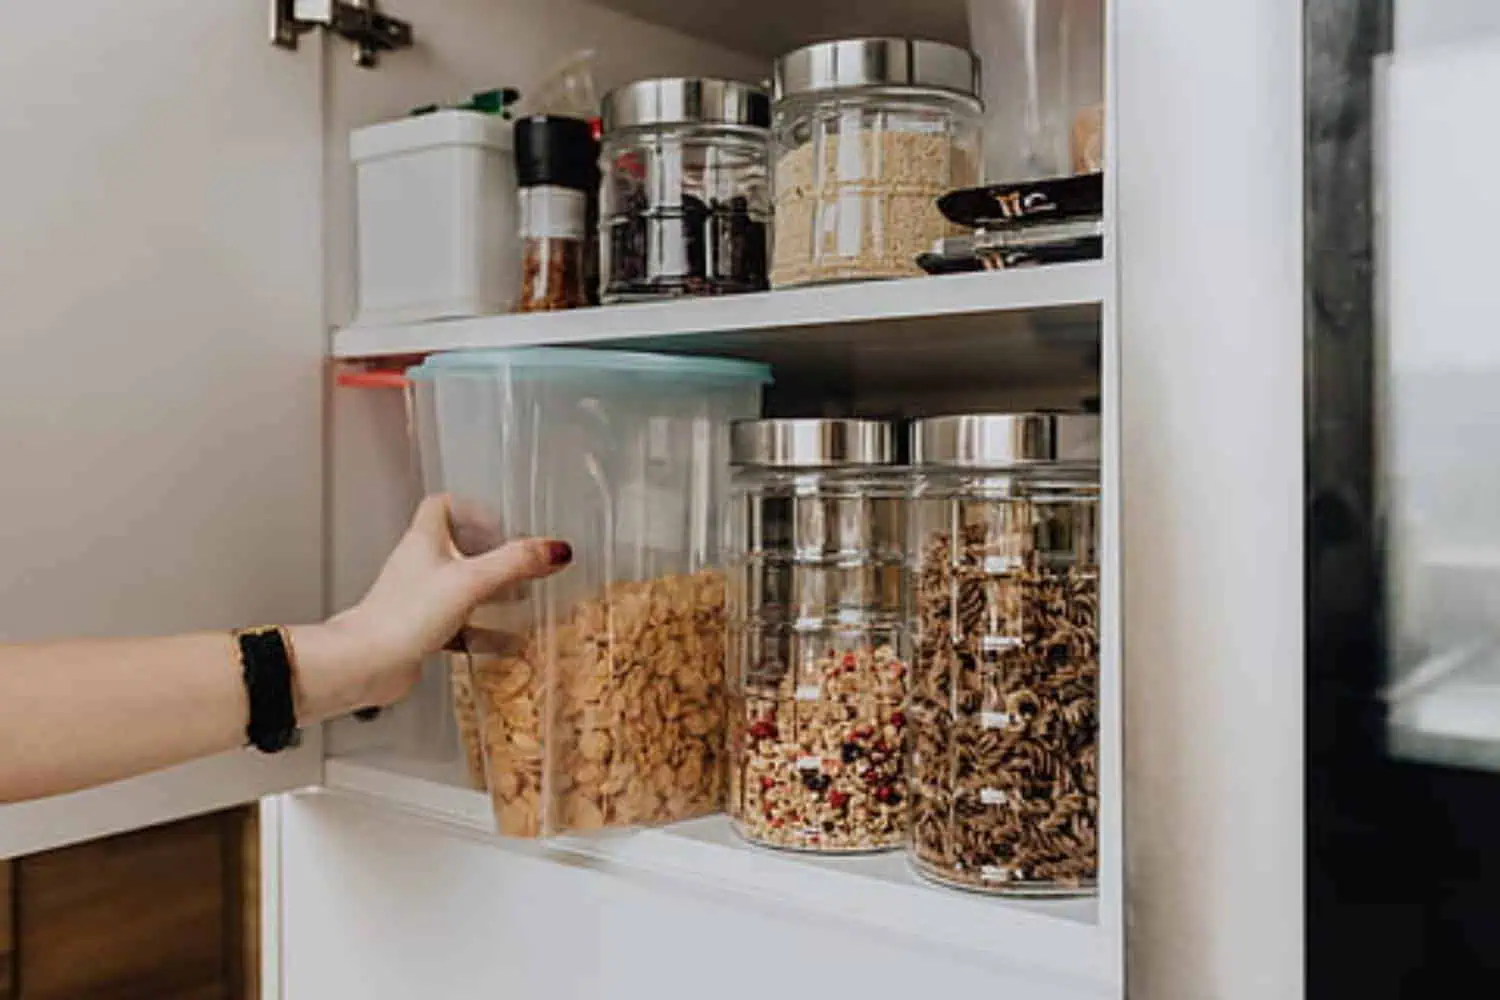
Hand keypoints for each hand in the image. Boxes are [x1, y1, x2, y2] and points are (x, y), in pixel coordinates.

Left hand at [300, 495, 571, 717]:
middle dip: (494, 555)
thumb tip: (558, 549)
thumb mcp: (470, 581)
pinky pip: (459, 625)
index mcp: (424, 541)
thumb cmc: (407, 615)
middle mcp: (420, 565)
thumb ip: (515, 563)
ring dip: (493, 593)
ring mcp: (419, 599)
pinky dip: (485, 631)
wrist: (366, 664)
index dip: (474, 510)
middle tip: (523, 566)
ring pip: (461, 588)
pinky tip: (509, 643)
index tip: (503, 526)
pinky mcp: (420, 630)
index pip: (443, 506)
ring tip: (523, 600)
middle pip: (459, 547)